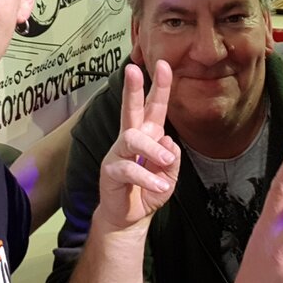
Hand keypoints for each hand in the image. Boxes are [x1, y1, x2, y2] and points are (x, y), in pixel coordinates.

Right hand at [96, 60, 180, 231]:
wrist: (130, 217)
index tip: (164, 65)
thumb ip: (172, 158)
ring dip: (152, 149)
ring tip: (166, 161)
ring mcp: (118, 152)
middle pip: (130, 108)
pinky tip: (160, 186)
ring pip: (133, 139)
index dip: (160, 87)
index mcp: (148, 134)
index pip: (155, 106)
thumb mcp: (170, 174)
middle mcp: (131, 138)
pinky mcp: (110, 170)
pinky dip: (148, 178)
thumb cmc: (149, 190)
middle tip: (132, 69)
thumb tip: (167, 141)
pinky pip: (129, 169)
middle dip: (132, 88)